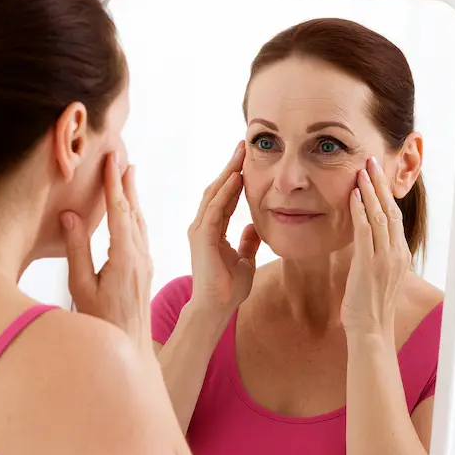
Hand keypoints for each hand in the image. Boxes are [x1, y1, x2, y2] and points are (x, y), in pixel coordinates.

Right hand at [63, 153, 153, 350]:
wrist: (130, 350)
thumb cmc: (102, 323)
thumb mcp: (82, 287)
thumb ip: (77, 250)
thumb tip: (71, 216)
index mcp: (124, 256)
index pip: (118, 210)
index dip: (113, 183)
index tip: (111, 159)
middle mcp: (139, 255)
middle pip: (132, 210)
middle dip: (126, 182)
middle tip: (121, 157)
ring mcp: (145, 263)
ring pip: (139, 222)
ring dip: (132, 196)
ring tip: (129, 175)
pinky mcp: (144, 270)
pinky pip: (141, 235)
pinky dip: (135, 216)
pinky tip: (131, 213)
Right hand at [187, 141, 260, 318]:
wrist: (216, 308)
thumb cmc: (228, 289)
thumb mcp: (245, 261)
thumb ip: (248, 243)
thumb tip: (254, 226)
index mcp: (212, 230)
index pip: (225, 197)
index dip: (236, 178)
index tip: (246, 159)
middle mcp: (203, 226)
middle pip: (217, 190)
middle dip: (230, 167)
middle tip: (242, 145)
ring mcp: (200, 231)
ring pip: (214, 194)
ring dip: (228, 173)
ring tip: (240, 154)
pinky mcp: (203, 238)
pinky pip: (215, 210)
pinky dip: (226, 193)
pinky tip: (236, 178)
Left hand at [341, 156, 410, 335]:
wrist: (371, 330)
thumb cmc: (369, 305)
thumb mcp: (377, 276)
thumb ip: (375, 255)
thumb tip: (365, 240)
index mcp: (400, 254)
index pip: (395, 216)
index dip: (386, 193)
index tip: (378, 174)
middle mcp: (397, 253)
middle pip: (391, 210)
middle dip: (380, 184)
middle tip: (372, 161)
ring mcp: (385, 258)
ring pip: (380, 216)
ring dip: (370, 192)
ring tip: (362, 171)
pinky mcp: (369, 264)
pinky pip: (365, 231)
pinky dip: (359, 211)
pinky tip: (352, 195)